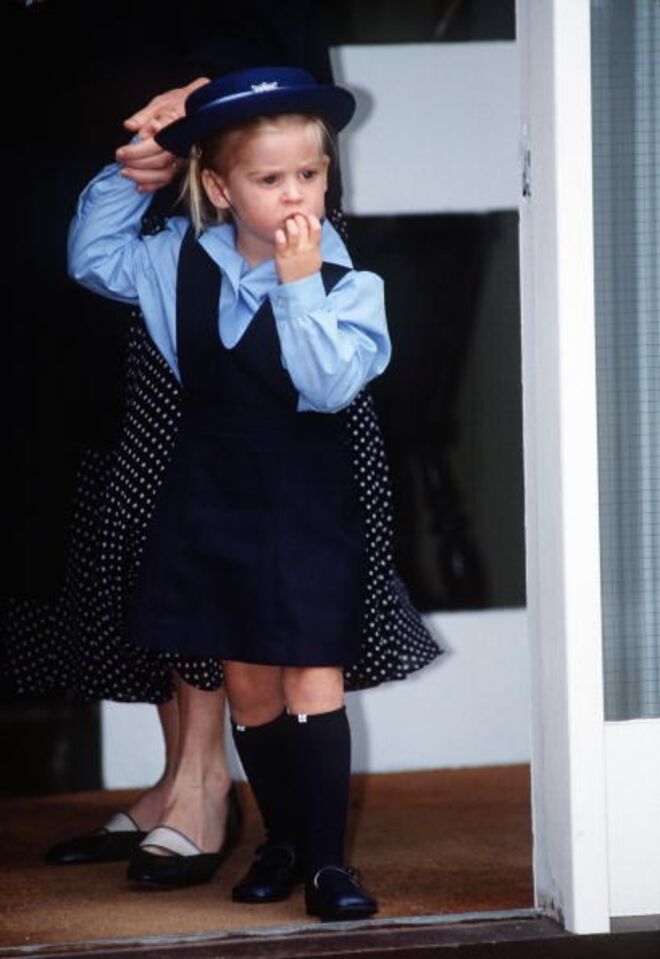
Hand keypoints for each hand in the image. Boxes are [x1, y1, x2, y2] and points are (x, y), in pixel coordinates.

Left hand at [116, 77, 209, 191]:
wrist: (201, 108)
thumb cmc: (179, 103)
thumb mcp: (160, 103)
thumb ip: (144, 116)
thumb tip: (130, 126)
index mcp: (176, 129)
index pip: (155, 145)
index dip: (137, 152)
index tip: (120, 153)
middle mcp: (183, 146)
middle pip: (160, 162)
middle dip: (137, 164)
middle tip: (120, 162)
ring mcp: (184, 158)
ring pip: (165, 174)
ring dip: (143, 177)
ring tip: (126, 174)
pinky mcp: (183, 166)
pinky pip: (169, 180)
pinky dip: (154, 186)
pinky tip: (140, 186)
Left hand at [274, 214, 322, 283]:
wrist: (299, 286)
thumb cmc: (306, 269)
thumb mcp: (316, 256)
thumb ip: (314, 242)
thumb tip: (313, 227)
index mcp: (314, 247)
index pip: (316, 227)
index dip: (311, 218)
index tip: (306, 217)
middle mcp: (304, 248)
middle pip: (304, 225)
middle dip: (298, 218)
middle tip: (294, 219)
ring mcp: (293, 251)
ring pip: (293, 231)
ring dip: (289, 223)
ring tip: (287, 224)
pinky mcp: (282, 255)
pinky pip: (280, 241)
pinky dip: (279, 234)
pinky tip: (279, 234)